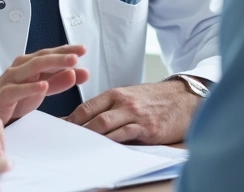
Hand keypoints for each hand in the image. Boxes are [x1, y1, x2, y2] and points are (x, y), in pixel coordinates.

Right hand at [0, 45, 90, 123]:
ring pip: (33, 68)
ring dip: (53, 64)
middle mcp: (21, 68)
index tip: (83, 49)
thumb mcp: (40, 89)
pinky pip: (18, 89)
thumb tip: (80, 73)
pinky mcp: (4, 94)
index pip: (51, 54)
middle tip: (79, 54)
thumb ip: (60, 81)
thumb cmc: (13, 97)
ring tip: (70, 63)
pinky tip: (43, 86)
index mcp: (30, 65)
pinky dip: (31, 87)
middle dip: (62, 55)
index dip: (67, 51)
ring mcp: (12, 79)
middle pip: (43, 58)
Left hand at [65, 80, 203, 143]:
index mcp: (116, 94)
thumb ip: (110, 107)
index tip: (58, 130)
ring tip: (77, 147)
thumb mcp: (130, 97)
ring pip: (104, 125)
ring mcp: (135, 114)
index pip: (86, 106)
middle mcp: (123, 102)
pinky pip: (124, 135)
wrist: (185, 99)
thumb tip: (87, 122)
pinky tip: (102, 149)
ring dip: (89, 137)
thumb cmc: (156, 100)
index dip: (70, 119)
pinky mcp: (147, 128)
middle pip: (92, 117)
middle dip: (75, 130)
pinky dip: (111, 142)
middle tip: (63, 142)